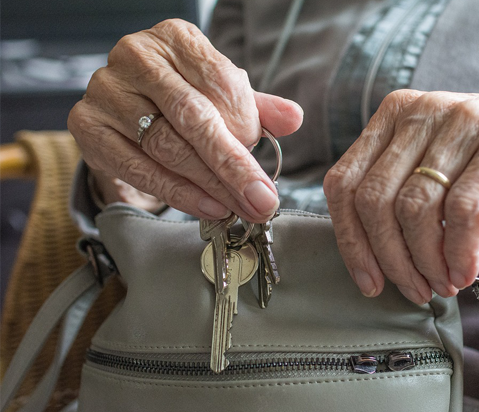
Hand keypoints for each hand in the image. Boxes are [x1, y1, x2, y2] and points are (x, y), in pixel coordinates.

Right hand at [68, 19, 302, 221]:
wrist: (127, 104)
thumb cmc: (182, 96)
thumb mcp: (223, 95)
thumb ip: (258, 107)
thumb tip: (293, 118)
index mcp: (177, 39)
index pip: (220, 82)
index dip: (246, 127)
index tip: (266, 164)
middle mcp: (137, 56)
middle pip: (193, 118)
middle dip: (233, 166)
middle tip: (261, 200)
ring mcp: (107, 90)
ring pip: (166, 146)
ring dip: (209, 185)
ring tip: (238, 207)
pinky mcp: (87, 125)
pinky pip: (137, 168)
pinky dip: (177, 192)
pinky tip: (207, 206)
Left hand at [324, 90, 478, 302]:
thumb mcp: (434, 163)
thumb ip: (395, 189)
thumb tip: (363, 255)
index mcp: (395, 114)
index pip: (345, 182)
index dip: (351, 240)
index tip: (369, 281)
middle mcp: (425, 110)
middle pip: (376, 200)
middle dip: (391, 259)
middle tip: (415, 290)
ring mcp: (466, 121)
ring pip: (416, 208)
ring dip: (426, 262)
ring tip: (442, 285)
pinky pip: (464, 210)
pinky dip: (460, 252)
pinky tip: (465, 272)